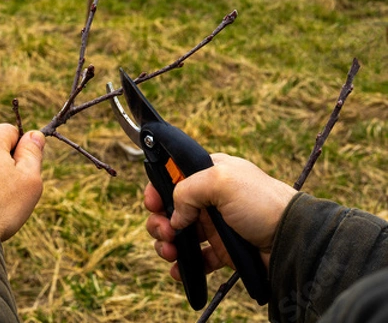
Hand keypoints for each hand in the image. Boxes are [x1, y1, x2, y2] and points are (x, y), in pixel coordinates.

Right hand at [144, 153, 295, 279]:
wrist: (292, 240)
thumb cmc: (263, 203)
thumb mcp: (222, 180)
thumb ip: (188, 189)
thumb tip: (176, 216)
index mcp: (210, 173)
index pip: (172, 177)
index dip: (157, 189)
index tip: (152, 203)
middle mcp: (209, 198)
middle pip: (169, 209)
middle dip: (159, 221)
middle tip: (165, 232)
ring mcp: (214, 226)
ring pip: (177, 235)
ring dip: (166, 245)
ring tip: (171, 253)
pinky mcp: (221, 250)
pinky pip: (194, 258)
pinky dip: (182, 265)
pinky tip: (179, 269)